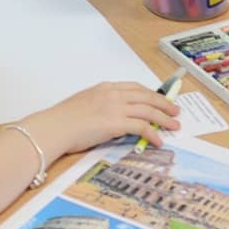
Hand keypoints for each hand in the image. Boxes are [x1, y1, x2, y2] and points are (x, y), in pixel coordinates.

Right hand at [28, 82, 180, 158]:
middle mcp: (113, 94)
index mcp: (105, 88)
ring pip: (148, 110)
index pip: (135, 87)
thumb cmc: (62, 120)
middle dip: (163, 103)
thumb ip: (99, 106)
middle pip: (146, 96)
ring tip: (174, 126)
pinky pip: (142, 127)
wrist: (54, 127)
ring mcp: (115, 107)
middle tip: (175, 111)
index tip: (160, 99)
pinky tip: (159, 140)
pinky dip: (153, 133)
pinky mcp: (116, 123)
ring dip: (164, 118)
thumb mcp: (83, 104)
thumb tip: (110, 117)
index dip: (150, 94)